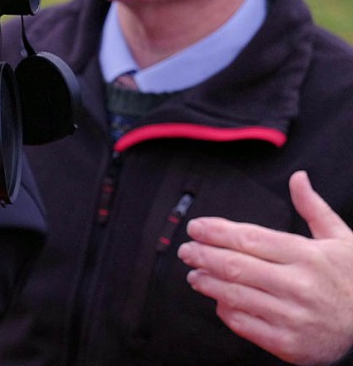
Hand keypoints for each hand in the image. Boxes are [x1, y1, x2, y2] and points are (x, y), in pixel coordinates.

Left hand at [178, 171, 352, 364]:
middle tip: (186, 250)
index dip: (216, 231)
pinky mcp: (288, 344)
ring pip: (234, 294)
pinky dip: (226, 311)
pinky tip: (218, 301)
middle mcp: (298, 285)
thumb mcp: (341, 240)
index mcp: (308, 256)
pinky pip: (244, 325)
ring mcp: (292, 316)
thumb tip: (298, 178)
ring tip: (194, 274)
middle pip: (235, 265)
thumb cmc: (352, 279)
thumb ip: (313, 208)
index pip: (249, 238)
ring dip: (207, 282)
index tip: (196, 228)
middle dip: (203, 255)